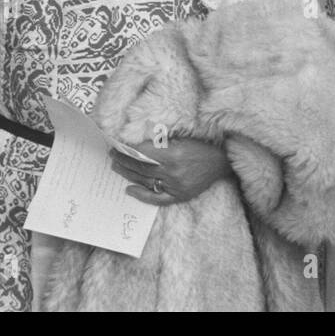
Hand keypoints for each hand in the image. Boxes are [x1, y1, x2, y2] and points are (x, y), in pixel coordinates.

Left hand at [112, 136, 231, 206]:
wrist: (223, 160)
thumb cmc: (203, 144)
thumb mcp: (182, 136)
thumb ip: (160, 140)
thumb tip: (136, 140)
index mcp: (173, 155)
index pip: (142, 154)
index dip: (127, 149)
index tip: (116, 144)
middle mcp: (173, 172)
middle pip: (141, 167)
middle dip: (123, 160)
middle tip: (111, 154)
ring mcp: (176, 186)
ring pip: (145, 180)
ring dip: (128, 173)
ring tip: (116, 167)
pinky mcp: (181, 195)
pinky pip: (157, 199)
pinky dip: (142, 195)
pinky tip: (130, 189)